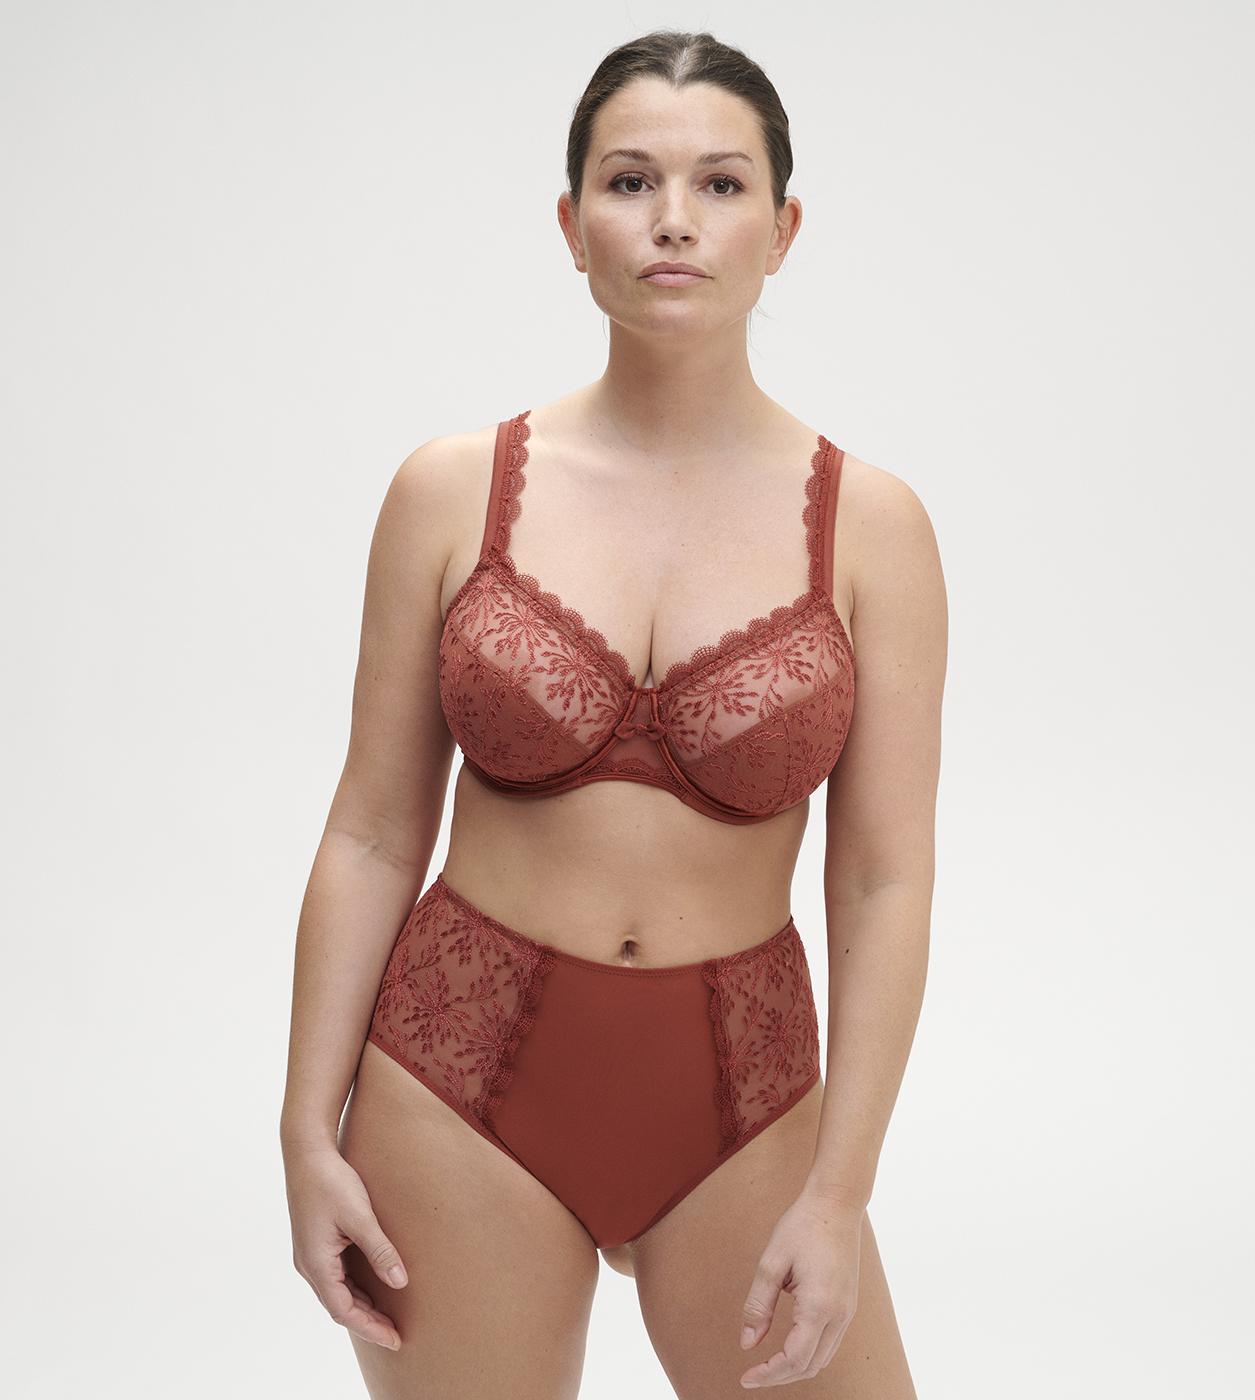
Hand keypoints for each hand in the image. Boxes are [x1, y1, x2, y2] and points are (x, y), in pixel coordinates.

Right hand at [284, 1142, 407, 1351]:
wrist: (307, 1152)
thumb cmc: (331, 1181)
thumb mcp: (360, 1216)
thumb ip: (380, 1250)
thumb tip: (400, 1282)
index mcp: (316, 1264)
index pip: (344, 1311)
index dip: (370, 1328)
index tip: (394, 1339)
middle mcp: (309, 1265)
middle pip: (339, 1306)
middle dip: (367, 1322)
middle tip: (396, 1334)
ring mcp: (310, 1255)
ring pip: (337, 1292)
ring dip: (361, 1306)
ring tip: (388, 1317)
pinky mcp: (316, 1243)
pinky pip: (336, 1276)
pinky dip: (355, 1288)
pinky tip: (373, 1286)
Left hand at [737, 1191, 862, 1387]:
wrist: (836, 1203)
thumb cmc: (802, 1226)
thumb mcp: (771, 1262)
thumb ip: (758, 1306)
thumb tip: (747, 1344)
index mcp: (819, 1306)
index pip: (795, 1359)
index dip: (769, 1374)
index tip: (746, 1377)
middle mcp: (839, 1315)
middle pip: (810, 1366)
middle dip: (780, 1377)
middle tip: (752, 1375)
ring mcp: (847, 1311)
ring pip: (823, 1358)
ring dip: (795, 1368)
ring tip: (767, 1365)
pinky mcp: (848, 1305)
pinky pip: (830, 1343)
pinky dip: (808, 1353)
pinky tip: (788, 1346)